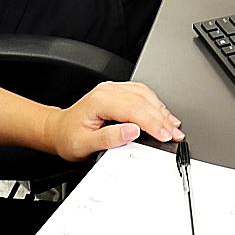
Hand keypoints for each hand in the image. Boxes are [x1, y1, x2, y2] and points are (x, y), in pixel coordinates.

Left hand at [41, 81, 183, 160]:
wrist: (59, 131)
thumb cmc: (69, 138)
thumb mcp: (85, 144)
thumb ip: (109, 138)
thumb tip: (132, 131)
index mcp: (101, 101)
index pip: (135, 110)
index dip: (154, 124)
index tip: (166, 135)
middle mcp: (108, 90)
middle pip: (143, 102)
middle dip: (163, 119)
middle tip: (176, 134)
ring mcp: (113, 89)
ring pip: (145, 95)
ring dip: (162, 111)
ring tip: (174, 126)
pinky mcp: (118, 92)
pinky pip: (142, 93)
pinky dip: (156, 104)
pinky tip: (163, 113)